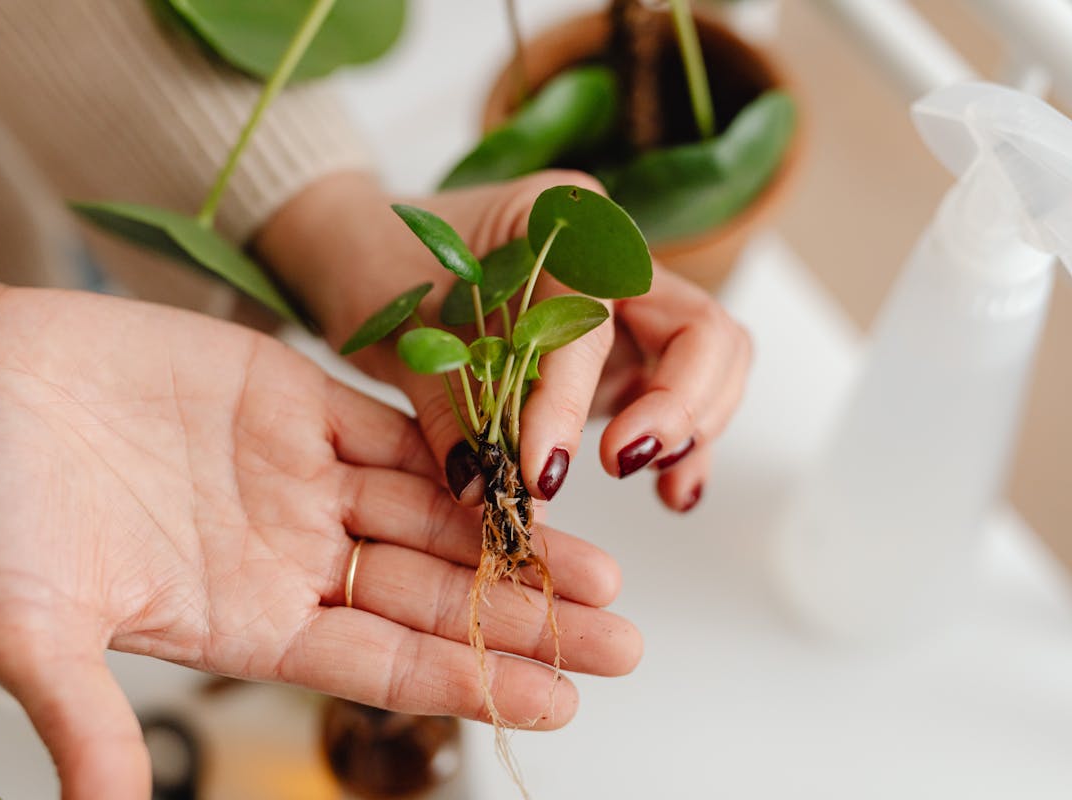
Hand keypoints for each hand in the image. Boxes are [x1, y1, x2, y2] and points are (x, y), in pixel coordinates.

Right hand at [0, 280, 639, 798]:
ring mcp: (299, 477)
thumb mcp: (33, 618)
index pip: (381, 663)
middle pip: (432, 595)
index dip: (468, 682)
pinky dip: (461, 446)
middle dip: (525, 619)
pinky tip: (526, 465)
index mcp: (244, 619)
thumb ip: (83, 715)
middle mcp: (289, 555)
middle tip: (621, 640)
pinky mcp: (295, 398)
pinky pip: (396, 426)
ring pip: (434, 514)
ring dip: (516, 540)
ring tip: (602, 570)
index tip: (558, 703)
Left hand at [260, 170, 750, 511]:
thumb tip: (484, 491)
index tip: (541, 471)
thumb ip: (448, 409)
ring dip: (695, 424)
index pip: (593, 319)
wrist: (360, 248)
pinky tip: (671, 493)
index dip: (571, 400)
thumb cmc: (376, 262)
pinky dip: (686, 443)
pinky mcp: (618, 356)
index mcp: (559, 219)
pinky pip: (676, 394)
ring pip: (710, 360)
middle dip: (679, 404)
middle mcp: (609, 259)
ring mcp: (623, 309)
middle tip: (622, 461)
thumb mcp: (401, 330)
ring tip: (661, 486)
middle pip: (699, 327)